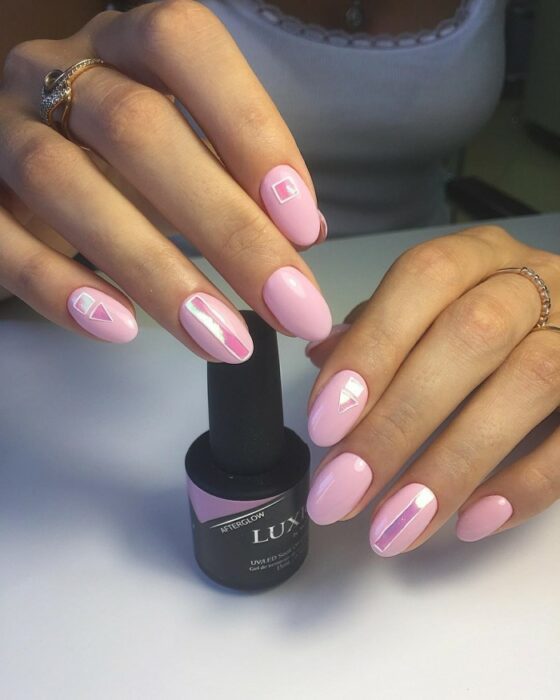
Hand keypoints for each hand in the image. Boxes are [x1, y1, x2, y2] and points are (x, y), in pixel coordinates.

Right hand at [0, 1, 329, 354]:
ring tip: (223, 340)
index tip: (303, 225)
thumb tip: (302, 233)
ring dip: (155, 272)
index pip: (185, 47)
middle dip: (227, 227)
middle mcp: (55, 72)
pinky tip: (122, 329)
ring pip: (64, 182)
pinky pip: (0, 238)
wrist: (16, 176)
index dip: (250, 130)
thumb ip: (234, 179)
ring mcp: (1, 130)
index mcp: (123, 45)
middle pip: (138, 128)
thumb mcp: (180, 152)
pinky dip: (59, 288)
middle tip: (289, 307)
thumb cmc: (117, 161)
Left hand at [305, 225, 559, 554]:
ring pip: (529, 384)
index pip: (422, 280)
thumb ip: (379, 330)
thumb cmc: (485, 322)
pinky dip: (525, 484)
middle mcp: (532, 283)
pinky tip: (470, 522)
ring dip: (452, 463)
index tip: (325, 423)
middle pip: (471, 336)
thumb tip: (324, 360)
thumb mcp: (430, 310)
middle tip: (342, 490)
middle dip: (398, 420)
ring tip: (395, 524)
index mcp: (476, 256)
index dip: (372, 349)